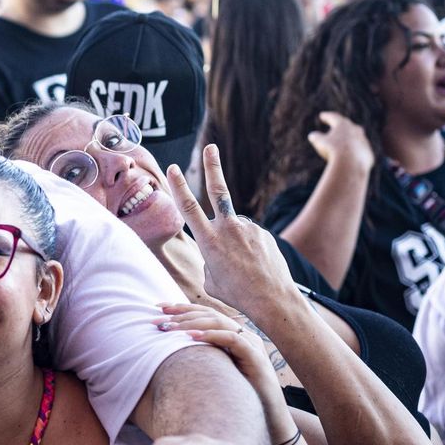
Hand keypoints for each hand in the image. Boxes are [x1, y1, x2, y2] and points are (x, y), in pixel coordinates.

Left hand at [157, 302, 288, 441]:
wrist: (268, 417)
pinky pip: (234, 340)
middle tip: (158, 316)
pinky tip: (192, 337)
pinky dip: (212, 336)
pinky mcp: (256, 358)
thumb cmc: (238, 396)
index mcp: (232, 335)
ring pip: (219, 323)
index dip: (182, 308)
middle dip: (182, 313)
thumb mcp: (215, 371)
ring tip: (170, 327)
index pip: (205, 314)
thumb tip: (170, 351)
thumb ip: (201, 357)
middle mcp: (242, 335)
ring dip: (191, 323)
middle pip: (209, 314)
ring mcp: (251, 345)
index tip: (158, 308)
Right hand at [166, 144, 297, 318]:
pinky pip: (250, 236)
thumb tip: (216, 249)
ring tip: (243, 266)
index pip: (189, 207)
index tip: (173, 168)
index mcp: (208, 241)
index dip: (179, 186)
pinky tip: (255, 265)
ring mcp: (248, 229)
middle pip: (217, 190)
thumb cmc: (236, 294)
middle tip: (210, 146)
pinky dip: (249, 248)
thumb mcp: (209, 280)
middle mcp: (228, 229)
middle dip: (212, 166)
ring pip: (235, 228)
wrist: (272, 298)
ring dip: (235, 243)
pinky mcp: (263, 232)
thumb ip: (208, 260)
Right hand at [306, 111, 373, 172]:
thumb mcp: (320, 143)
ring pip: (356, 138)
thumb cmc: (332, 150)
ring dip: (349, 140)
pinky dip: (354, 153)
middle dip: (342, 126)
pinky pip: (360, 151)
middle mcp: (355, 130)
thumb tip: (312, 136)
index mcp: (343, 124)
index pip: (334, 117)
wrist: (350, 163)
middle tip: (337, 125)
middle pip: (348, 126)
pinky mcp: (367, 153)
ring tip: (344, 143)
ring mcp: (363, 141)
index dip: (327, 117)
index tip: (322, 116)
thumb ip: (316, 138)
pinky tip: (350, 157)